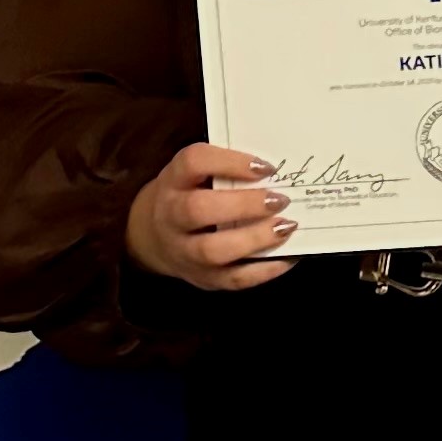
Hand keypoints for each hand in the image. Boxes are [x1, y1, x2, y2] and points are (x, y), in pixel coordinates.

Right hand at [125, 142, 294, 289]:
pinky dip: (265, 269)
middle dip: (243, 205)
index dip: (230, 162)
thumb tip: (276, 171)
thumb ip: (227, 169)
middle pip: (198, 210)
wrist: (153, 239)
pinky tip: (288, 256)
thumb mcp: (194, 175)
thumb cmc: (188, 196)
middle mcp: (171, 216)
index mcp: (173, 181)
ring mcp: (184, 252)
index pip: (193, 162)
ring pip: (213, 250)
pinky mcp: (204, 279)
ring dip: (255, 239)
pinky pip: (234, 279)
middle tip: (279, 200)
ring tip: (286, 227)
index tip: (266, 167)